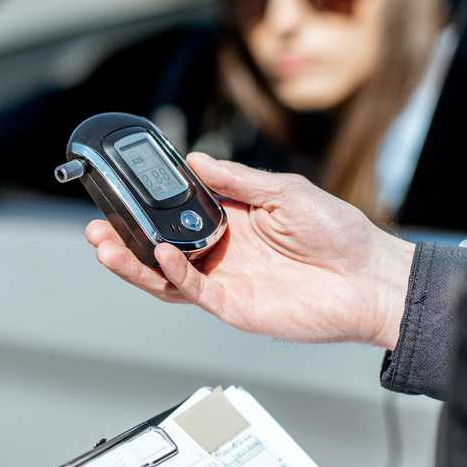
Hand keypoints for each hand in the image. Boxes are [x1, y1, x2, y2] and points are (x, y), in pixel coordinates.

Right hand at [85, 153, 414, 349]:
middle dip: (125, 238)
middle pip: (160, 247)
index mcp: (231, 220)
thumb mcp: (285, 191)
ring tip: (106, 245)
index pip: (177, 213)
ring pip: (165, 275)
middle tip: (97, 226)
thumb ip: (237, 181)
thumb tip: (194, 160)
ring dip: (134, 262)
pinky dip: (173, 275)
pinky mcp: (233, 305)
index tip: (120, 190)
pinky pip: (193, 291)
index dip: (147, 205)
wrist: (368, 279)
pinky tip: (162, 255)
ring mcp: (225, 280)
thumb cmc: (338, 234)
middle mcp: (221, 251)